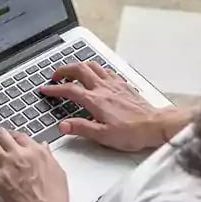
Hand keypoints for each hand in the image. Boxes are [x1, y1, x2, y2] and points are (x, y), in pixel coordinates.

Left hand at [0, 128, 69, 201]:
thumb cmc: (54, 195)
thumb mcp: (57, 169)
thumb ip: (47, 155)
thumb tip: (43, 147)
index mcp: (35, 151)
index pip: (19, 135)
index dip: (11, 134)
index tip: (8, 136)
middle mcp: (20, 154)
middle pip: (2, 135)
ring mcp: (7, 166)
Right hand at [40, 62, 188, 151]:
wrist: (155, 125)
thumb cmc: (132, 132)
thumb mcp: (103, 136)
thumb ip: (81, 128)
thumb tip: (63, 125)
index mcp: (96, 100)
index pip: (69, 90)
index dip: (54, 89)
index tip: (45, 89)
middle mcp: (103, 88)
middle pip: (79, 69)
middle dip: (64, 69)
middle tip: (55, 75)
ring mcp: (114, 84)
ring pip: (93, 65)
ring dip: (79, 65)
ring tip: (72, 70)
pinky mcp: (123, 85)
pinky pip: (106, 70)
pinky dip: (96, 69)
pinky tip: (96, 74)